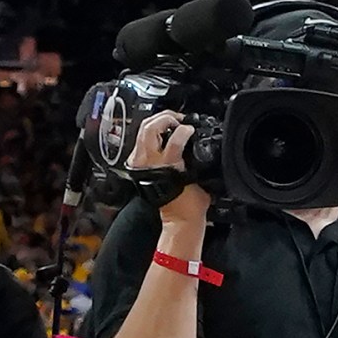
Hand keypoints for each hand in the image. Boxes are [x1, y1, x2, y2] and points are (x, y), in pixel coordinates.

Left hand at [127, 111, 210, 225]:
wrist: (179, 219)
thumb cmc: (191, 204)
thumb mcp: (200, 177)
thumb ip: (196, 157)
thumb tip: (199, 141)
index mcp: (167, 166)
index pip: (174, 138)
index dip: (185, 129)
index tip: (192, 129)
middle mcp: (149, 163)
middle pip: (150, 128)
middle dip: (166, 118)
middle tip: (179, 119)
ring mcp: (140, 163)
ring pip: (142, 131)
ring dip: (157, 122)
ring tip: (171, 123)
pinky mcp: (137, 165)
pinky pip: (140, 141)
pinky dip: (151, 133)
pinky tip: (163, 134)